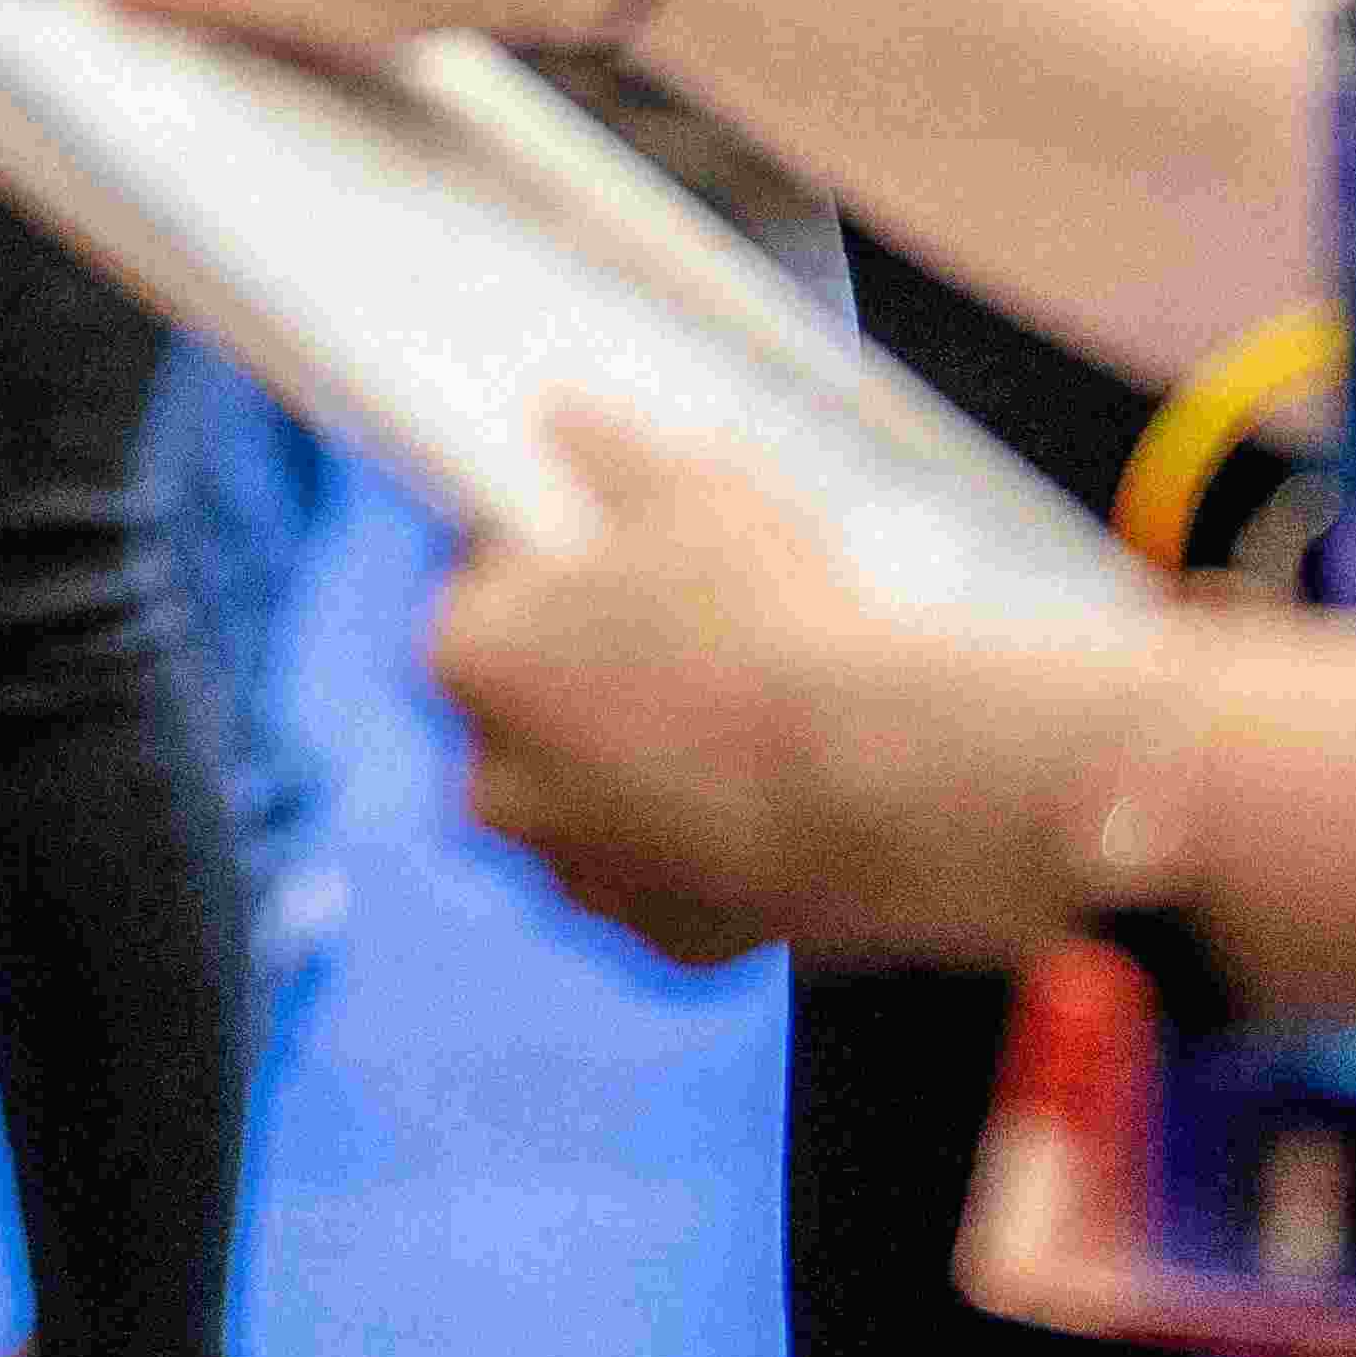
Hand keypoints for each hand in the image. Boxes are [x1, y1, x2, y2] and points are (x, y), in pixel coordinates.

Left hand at [426, 415, 1164, 973]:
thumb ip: (601, 445)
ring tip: (732, 714)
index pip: (474, 597)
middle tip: (674, 636)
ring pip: (592, 806)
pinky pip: (670, 877)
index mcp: (471, 659)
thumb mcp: (685, 480)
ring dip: (637, 769)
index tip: (603, 559)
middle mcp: (499, 784)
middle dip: (582, 679)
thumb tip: (559, 415)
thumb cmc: (767, 613)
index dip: (542, 570)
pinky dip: (704, 844)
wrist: (884, 774)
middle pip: (523, 713)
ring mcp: (583, 874)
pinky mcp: (667, 941)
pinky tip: (767, 795)